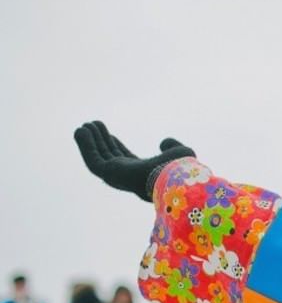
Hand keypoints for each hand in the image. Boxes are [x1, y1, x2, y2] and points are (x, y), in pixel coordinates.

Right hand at [74, 120, 194, 201]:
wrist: (172, 178)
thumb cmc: (179, 170)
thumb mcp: (178, 152)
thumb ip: (171, 146)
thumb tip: (164, 143)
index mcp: (142, 172)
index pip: (122, 157)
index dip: (113, 143)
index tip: (104, 131)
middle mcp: (127, 176)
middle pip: (107, 155)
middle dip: (98, 140)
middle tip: (91, 124)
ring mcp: (116, 176)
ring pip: (97, 157)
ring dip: (88, 142)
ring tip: (83, 126)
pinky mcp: (107, 174)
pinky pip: (91, 158)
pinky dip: (84, 145)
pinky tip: (80, 131)